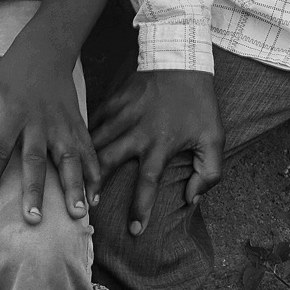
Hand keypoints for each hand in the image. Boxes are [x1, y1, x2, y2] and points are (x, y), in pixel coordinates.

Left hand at [0, 41, 96, 224]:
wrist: (47, 50)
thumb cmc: (11, 74)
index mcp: (13, 115)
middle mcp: (40, 122)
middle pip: (37, 160)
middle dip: (36, 190)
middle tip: (34, 218)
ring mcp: (63, 124)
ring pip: (70, 158)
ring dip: (74, 187)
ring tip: (78, 215)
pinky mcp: (79, 124)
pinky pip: (89, 151)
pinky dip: (94, 174)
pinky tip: (95, 198)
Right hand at [90, 69, 222, 235]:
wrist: (183, 59)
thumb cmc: (199, 103)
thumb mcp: (215, 137)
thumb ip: (209, 172)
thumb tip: (191, 199)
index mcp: (161, 143)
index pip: (147, 183)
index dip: (140, 209)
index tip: (134, 230)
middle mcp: (138, 131)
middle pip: (108, 163)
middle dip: (94, 186)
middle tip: (86, 207)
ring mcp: (123, 114)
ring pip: (96, 143)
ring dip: (84, 164)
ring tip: (74, 183)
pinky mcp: (115, 100)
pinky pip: (94, 122)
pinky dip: (85, 137)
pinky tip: (78, 151)